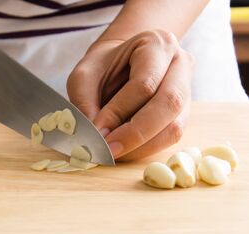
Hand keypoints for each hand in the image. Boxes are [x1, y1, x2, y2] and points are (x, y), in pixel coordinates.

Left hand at [67, 30, 193, 160]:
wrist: (118, 64)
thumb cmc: (101, 67)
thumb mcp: (83, 77)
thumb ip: (85, 102)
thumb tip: (94, 136)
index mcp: (157, 44)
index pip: (144, 83)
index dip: (119, 111)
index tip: (97, 131)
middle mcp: (180, 63)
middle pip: (169, 103)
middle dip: (136, 133)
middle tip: (109, 151)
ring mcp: (187, 90)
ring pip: (174, 125)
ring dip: (142, 146)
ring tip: (114, 153)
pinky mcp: (183, 113)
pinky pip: (170, 136)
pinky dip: (146, 149)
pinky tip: (125, 151)